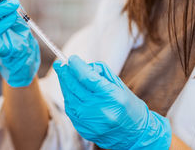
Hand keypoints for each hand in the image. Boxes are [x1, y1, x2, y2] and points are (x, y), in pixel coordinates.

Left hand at [53, 55, 171, 149]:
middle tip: (60, 64)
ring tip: (64, 75)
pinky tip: (70, 91)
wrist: (135, 135)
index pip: (87, 77)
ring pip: (69, 97)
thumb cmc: (128, 106)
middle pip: (74, 86)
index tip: (71, 58)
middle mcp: (99, 109)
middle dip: (65, 72)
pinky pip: (70, 109)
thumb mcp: (119, 85)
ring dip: (65, 84)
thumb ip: (100, 73)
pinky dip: (68, 98)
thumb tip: (81, 65)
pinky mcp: (83, 129)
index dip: (76, 66)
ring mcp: (89, 121)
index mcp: (111, 97)